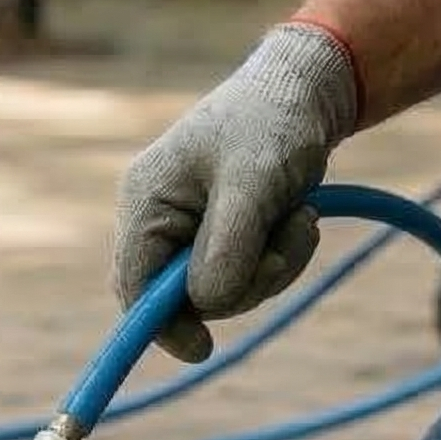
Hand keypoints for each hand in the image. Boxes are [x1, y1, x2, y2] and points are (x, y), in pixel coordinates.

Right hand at [112, 23, 359, 362]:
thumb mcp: (255, 182)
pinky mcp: (217, 232)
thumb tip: (207, 303)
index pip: (134, 284)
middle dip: (243, 281)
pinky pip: (241, 273)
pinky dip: (276, 257)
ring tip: (300, 218)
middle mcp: (156, 217)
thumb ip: (228, 245)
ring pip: (221, 289)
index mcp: (146, 201)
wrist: (305, 90)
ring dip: (272, 265)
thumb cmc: (273, 124)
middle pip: (182, 295)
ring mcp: (186, 227)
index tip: (202, 349)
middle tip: (288, 243)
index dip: (160, 325)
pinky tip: (296, 218)